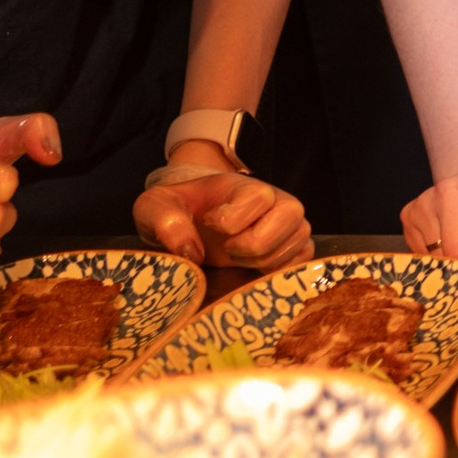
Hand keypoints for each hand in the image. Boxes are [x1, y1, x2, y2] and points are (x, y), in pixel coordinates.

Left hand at [133, 149, 312, 270]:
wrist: (190, 221)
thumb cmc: (177, 211)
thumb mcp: (155, 208)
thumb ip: (165, 221)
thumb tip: (191, 253)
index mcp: (242, 186)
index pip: (258, 197)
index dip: (231, 219)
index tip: (207, 224)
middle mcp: (275, 200)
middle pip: (289, 216)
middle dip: (253, 243)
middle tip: (227, 247)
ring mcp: (288, 225)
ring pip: (299, 241)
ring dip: (264, 259)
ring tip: (237, 257)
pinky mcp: (293, 248)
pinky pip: (303, 260)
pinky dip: (280, 270)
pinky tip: (253, 269)